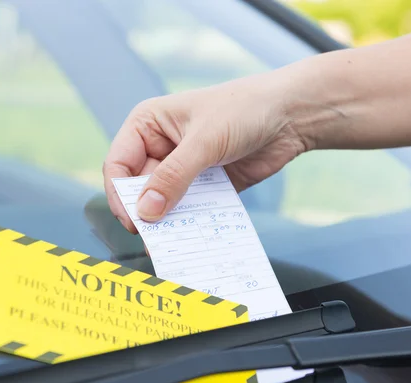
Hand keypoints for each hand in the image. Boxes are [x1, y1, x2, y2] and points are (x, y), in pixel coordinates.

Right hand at [103, 73, 312, 232]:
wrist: (292, 114)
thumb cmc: (244, 108)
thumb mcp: (205, 140)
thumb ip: (174, 177)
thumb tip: (147, 212)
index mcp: (148, 125)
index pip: (118, 164)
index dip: (120, 194)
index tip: (134, 221)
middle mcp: (160, 147)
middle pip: (139, 188)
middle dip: (146, 212)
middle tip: (154, 239)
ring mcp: (183, 167)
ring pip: (164, 202)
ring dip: (168, 222)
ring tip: (173, 245)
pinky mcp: (205, 184)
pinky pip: (191, 208)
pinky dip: (191, 222)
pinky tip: (195, 237)